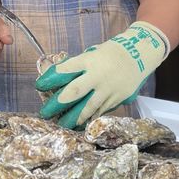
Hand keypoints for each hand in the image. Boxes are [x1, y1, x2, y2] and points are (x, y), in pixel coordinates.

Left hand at [36, 22, 168, 128]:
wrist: (139, 55)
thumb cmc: (110, 53)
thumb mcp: (92, 53)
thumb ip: (78, 65)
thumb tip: (58, 75)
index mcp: (89, 61)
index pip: (66, 69)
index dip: (51, 78)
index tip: (39, 85)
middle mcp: (97, 76)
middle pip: (75, 91)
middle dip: (58, 103)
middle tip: (45, 112)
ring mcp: (108, 89)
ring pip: (88, 106)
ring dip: (74, 117)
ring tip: (62, 125)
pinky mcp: (117, 98)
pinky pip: (101, 111)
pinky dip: (90, 118)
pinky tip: (81, 125)